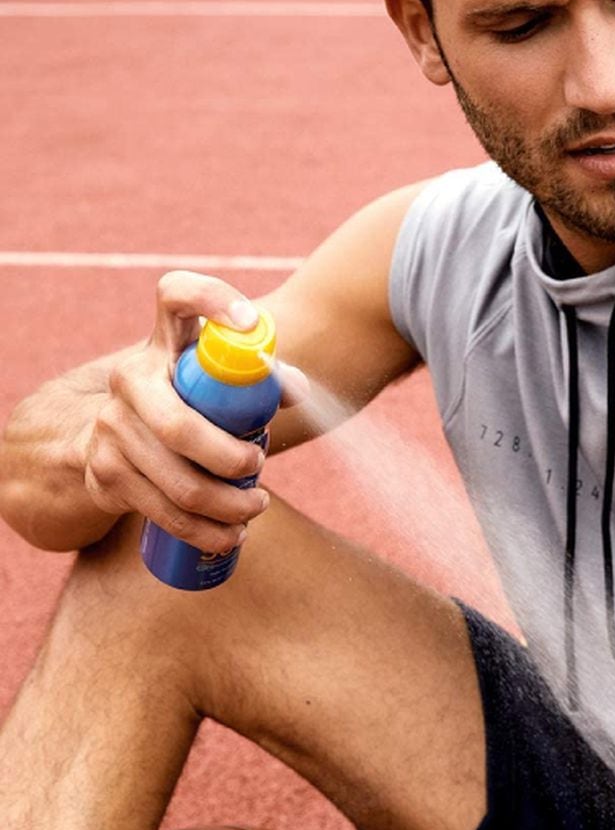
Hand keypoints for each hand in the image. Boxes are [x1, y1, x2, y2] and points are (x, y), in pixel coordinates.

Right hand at [78, 271, 310, 554]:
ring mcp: (111, 428)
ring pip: (178, 481)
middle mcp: (130, 379)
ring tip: (256, 507)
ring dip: (228, 505)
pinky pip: (163, 512)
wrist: (104, 438)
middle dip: (229, 458)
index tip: (247, 320)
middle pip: (179, 427)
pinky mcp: (106, 473)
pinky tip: (230, 534)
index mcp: (164, 342)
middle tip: (259, 464)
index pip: (176, 295)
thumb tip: (295, 392)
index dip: (211, 298)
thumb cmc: (188, 400)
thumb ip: (265, 377)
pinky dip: (204, 531)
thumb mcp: (219, 379)